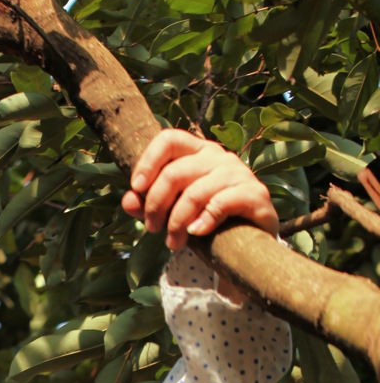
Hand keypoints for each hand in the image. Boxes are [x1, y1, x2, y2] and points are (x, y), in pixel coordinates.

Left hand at [122, 129, 278, 252]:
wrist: (251, 240)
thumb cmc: (207, 220)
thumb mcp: (173, 211)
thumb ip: (149, 204)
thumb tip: (128, 201)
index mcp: (197, 152)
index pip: (169, 139)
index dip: (148, 161)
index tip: (136, 189)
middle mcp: (218, 156)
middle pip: (175, 172)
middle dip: (156, 205)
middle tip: (152, 229)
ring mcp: (238, 172)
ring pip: (195, 192)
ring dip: (176, 222)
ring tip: (173, 243)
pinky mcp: (254, 193)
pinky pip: (220, 203)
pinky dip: (203, 222)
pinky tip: (196, 233)